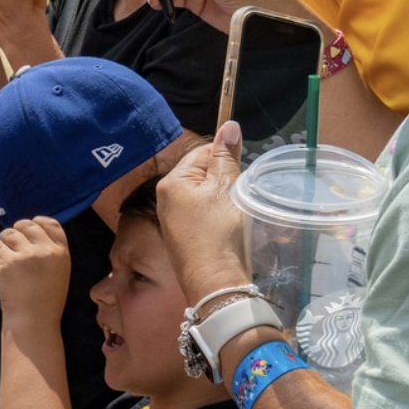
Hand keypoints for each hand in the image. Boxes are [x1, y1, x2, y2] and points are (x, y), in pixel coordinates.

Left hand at [0, 217, 71, 320]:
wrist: (33, 320)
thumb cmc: (46, 299)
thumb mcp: (59, 271)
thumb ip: (50, 251)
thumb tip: (30, 231)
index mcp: (61, 253)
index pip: (51, 223)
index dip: (38, 222)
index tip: (30, 227)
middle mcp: (45, 251)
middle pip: (27, 225)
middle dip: (17, 229)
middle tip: (14, 241)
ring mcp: (26, 255)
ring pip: (9, 233)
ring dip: (5, 240)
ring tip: (7, 254)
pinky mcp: (8, 262)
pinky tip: (1, 262)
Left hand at [154, 122, 253, 307]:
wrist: (214, 282)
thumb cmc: (219, 232)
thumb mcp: (227, 188)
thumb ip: (227, 156)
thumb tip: (229, 126)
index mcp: (172, 182)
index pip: (202, 153)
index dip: (226, 158)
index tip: (242, 172)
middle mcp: (166, 200)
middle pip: (204, 176)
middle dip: (227, 182)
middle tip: (241, 197)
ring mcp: (174, 222)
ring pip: (207, 198)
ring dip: (228, 202)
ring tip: (238, 215)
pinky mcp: (185, 239)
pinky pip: (206, 218)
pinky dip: (222, 220)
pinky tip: (232, 230)